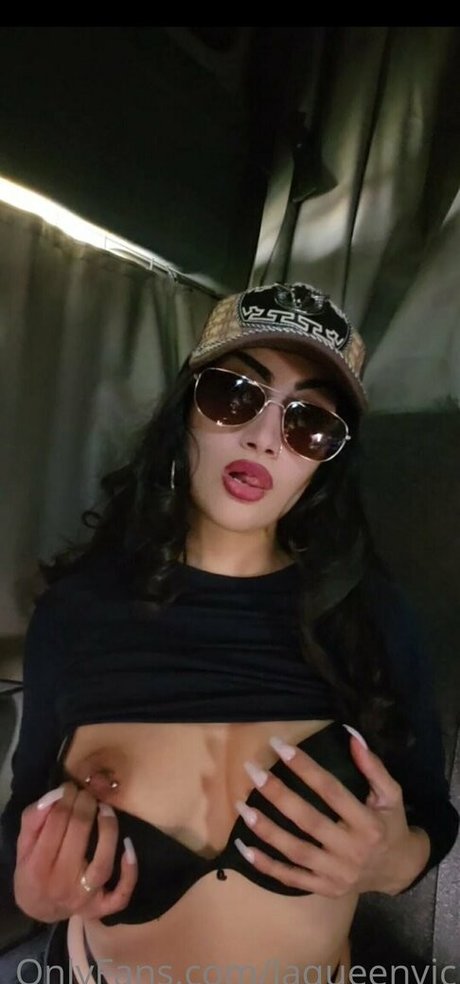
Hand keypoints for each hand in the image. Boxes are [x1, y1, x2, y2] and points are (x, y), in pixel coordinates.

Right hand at [14, 781, 137, 921]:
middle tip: (86, 794)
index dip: (65, 798)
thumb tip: (55, 795)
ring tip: (105, 808)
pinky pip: (120, 895)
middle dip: (85, 806)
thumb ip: (34, 819)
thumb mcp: (24, 845)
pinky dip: (129, 873)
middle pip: (79, 837)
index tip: (70, 787)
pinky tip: (129, 847)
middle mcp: (61, 884)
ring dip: (109, 831)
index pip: (55, 823)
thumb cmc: (32, 871)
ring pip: (103, 864)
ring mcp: (83, 898)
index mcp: (37, 867)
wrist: (39, 909)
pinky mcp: (100, 908)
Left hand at [235, 731, 429, 897]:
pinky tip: (243, 848)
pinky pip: (291, 879)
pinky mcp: (325, 888)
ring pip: (295, 851)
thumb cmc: (391, 825)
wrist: (398, 871)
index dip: (305, 767)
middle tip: (252, 771)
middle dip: (277, 795)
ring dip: (266, 829)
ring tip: (242, 806)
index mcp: (368, 824)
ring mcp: (336, 874)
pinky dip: (266, 866)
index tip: (279, 746)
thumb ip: (373, 766)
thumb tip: (351, 735)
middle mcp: (352, 851)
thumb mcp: (391, 794)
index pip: (331, 791)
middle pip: (308, 821)